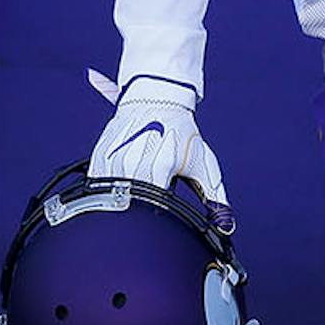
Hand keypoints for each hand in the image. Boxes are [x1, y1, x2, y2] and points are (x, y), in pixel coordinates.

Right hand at [87, 75, 229, 214]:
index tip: (160, 223)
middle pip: (130, 202)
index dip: (156, 218)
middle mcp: (135, 160)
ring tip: (134, 199)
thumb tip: (226, 226)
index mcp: (162, 164)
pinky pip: (97, 183)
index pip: (153, 205)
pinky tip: (119, 188)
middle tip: (147, 214)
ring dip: (122, 200)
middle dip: (139, 211)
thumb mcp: (204, 164)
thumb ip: (216, 198)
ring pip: (111, 194)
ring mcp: (115, 156)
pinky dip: (107, 190)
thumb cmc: (184, 134)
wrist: (160, 98)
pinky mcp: (101, 154)